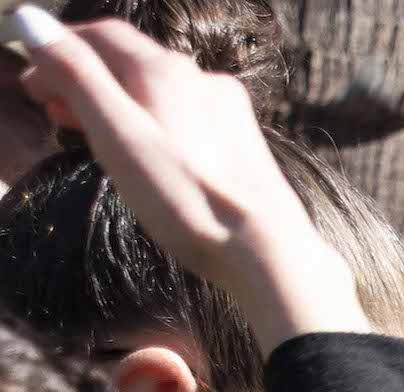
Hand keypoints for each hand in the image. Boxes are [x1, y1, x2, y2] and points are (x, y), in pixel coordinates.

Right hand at [9, 15, 366, 350]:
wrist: (267, 250)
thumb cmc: (186, 199)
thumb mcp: (117, 135)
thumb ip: (76, 76)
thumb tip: (29, 18)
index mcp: (165, 70)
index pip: (101, 35)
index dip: (59, 50)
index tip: (30, 82)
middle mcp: (201, 78)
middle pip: (128, 60)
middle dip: (83, 76)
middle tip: (47, 106)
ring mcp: (225, 108)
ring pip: (154, 87)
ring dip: (112, 98)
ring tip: (80, 125)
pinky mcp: (240, 139)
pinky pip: (181, 112)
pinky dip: (146, 117)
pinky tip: (137, 145)